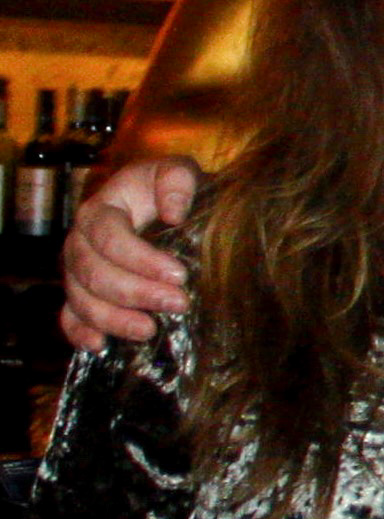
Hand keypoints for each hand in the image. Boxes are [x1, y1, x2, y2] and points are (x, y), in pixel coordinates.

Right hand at [61, 158, 199, 349]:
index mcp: (100, 210)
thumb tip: (174, 213)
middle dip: (134, 292)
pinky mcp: (81, 295)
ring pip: (80, 299)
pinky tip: (101, 345)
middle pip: (93, 272)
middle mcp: (80, 242)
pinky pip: (69, 317)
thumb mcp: (178, 173)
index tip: (179, 274)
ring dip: (113, 318)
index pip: (108, 236)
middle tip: (178, 304)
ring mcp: (77, 272)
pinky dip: (80, 334)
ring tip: (150, 330)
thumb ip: (177, 180)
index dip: (140, 258)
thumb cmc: (173, 191)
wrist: (172, 210)